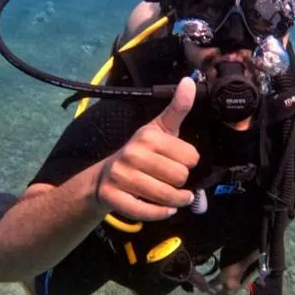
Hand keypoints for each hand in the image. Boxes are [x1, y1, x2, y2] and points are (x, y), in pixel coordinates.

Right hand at [95, 77, 199, 221]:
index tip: (179, 162)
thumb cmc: (140, 152)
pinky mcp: (112, 196)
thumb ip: (178, 108)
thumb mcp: (159, 129)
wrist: (103, 177)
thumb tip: (190, 81)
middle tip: (172, 180)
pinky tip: (165, 209)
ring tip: (176, 198)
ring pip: (166, 195)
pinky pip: (146, 211)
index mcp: (147, 136)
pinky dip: (160, 213)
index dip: (189, 162)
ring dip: (176, 200)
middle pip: (180, 177)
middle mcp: (132, 154)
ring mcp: (120, 176)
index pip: (191, 156)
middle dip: (181, 182)